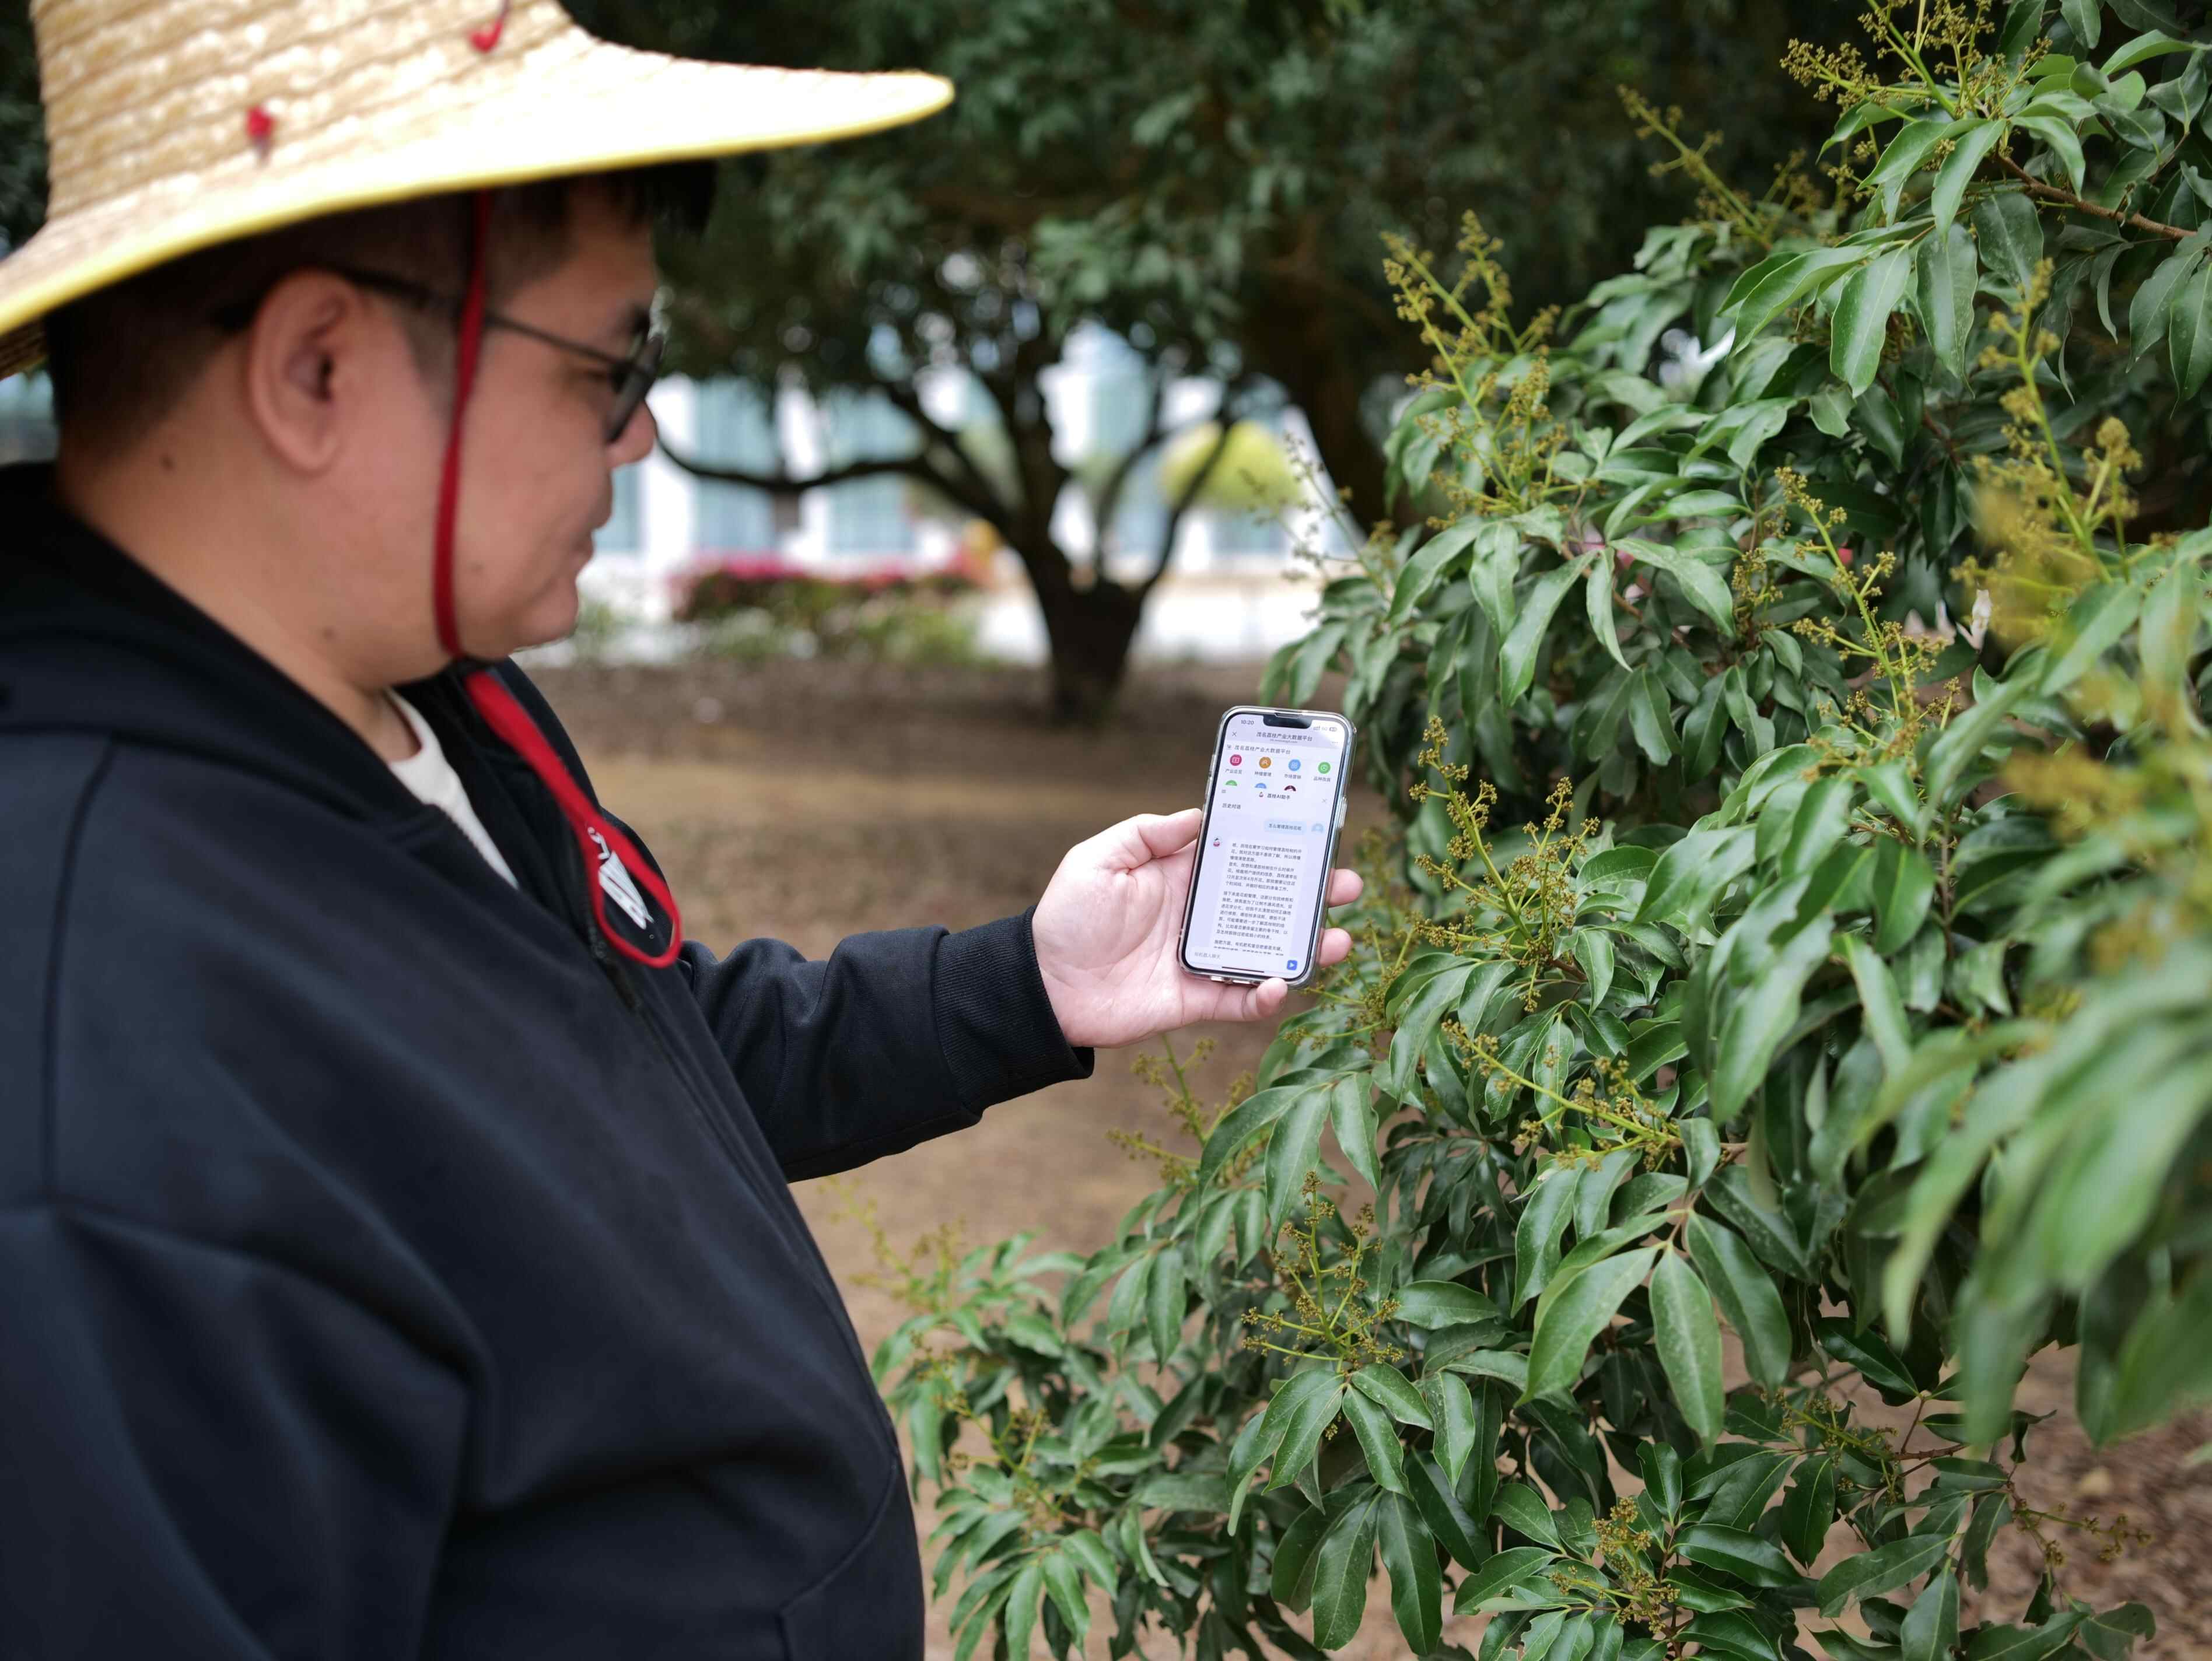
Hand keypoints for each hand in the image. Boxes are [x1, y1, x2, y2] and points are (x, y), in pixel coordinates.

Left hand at [1031, 807, 1362, 1050]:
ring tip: (1338, 937)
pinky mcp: (1198, 1000)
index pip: (1242, 854)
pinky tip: (1282, 983)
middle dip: (1311, 892)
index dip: (1278, 843)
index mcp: (1183, 876)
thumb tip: (1200, 814)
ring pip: (1269, 951)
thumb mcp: (1099, 859)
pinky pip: (1243, 1000)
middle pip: (1269, 901)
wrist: (1042, 986)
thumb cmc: (1065, 918)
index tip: (1314, 830)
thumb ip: (1149, 834)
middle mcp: (1202, 916)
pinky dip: (1267, 996)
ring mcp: (1204, 959)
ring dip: (1306, 945)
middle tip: (1346, 884)